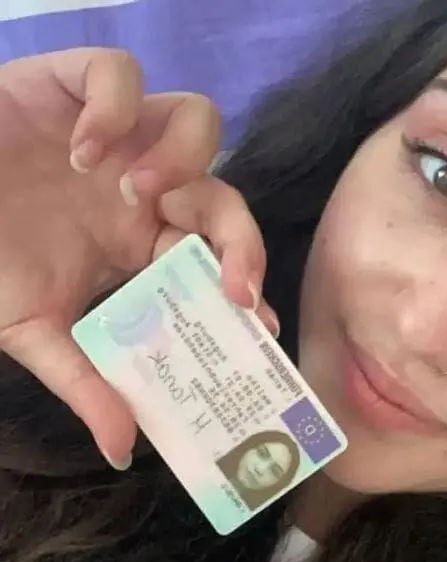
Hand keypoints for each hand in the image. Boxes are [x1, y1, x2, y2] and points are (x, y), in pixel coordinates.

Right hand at [0, 48, 275, 467]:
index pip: (218, 258)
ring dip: (181, 162)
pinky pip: (121, 74)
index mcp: (146, 243)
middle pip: (224, 196)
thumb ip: (86, 382)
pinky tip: (81, 151)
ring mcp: (119, 135)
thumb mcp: (37, 331)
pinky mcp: (75, 84)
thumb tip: (121, 450)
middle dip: (240, 237)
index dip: (245, 284)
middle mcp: (146, 190)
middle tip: (230, 278)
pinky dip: (114, 108)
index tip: (257, 320)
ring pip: (196, 123)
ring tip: (137, 194)